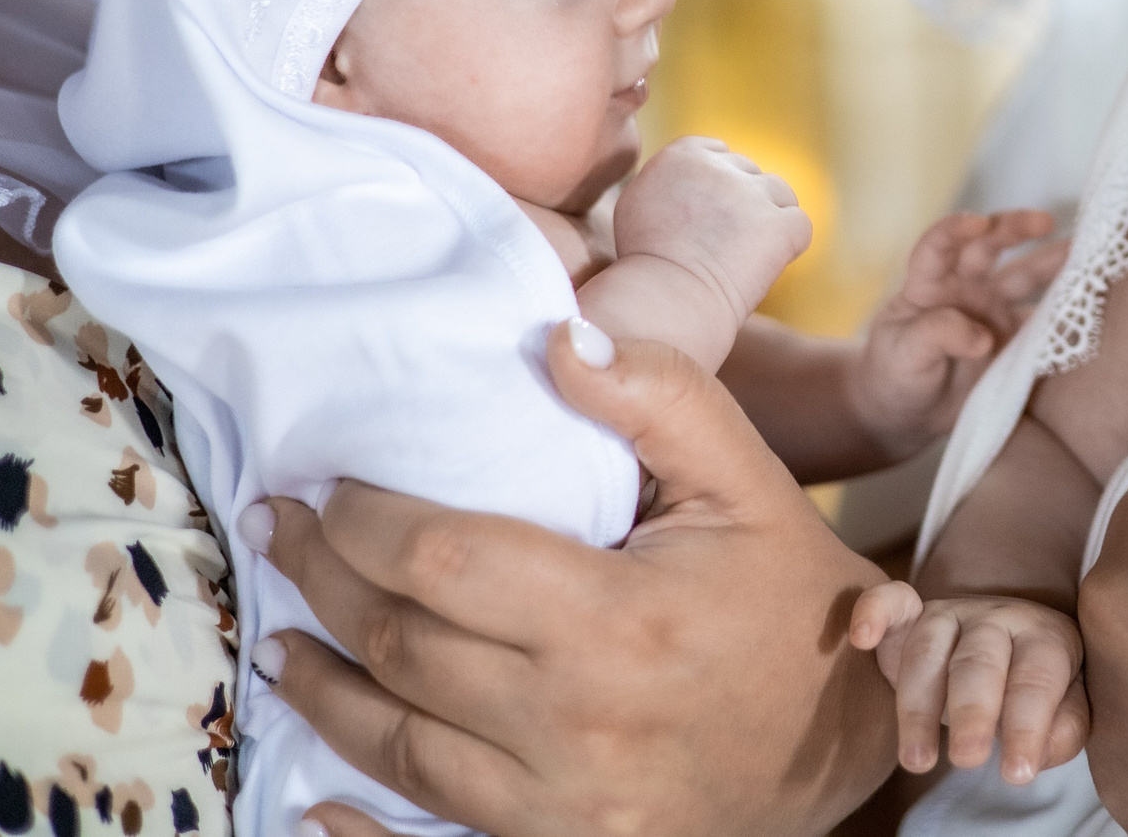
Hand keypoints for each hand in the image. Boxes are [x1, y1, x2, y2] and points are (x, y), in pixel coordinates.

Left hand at [255, 325, 895, 836]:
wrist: (847, 739)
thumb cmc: (789, 595)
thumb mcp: (746, 478)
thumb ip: (658, 398)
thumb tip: (557, 339)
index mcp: (620, 620)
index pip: (441, 562)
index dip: (365, 521)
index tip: (333, 484)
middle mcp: (580, 722)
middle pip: (401, 648)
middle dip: (322, 581)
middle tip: (283, 530)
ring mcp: (565, 806)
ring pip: (397, 747)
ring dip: (321, 687)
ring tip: (281, 636)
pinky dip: (358, 827)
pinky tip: (313, 794)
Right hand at [611, 137, 812, 321]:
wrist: (665, 298)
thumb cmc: (643, 266)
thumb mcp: (638, 206)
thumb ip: (666, 185)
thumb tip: (688, 188)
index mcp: (681, 155)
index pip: (717, 151)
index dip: (719, 180)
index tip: (710, 211)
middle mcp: (720, 167)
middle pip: (748, 172)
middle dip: (741, 202)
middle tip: (724, 243)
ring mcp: (753, 194)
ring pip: (779, 193)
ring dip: (769, 217)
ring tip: (748, 254)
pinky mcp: (780, 224)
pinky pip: (799, 226)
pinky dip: (789, 244)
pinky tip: (767, 265)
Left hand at [848, 209, 1064, 459]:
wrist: (907, 412)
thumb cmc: (894, 375)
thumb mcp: (903, 354)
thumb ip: (936, 335)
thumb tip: (983, 336)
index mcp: (928, 284)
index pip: (938, 246)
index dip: (956, 229)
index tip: (979, 222)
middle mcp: (963, 288)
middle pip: (989, 247)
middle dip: (1016, 228)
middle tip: (1046, 222)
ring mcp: (990, 310)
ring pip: (1023, 277)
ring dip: (1052, 262)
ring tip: (1087, 250)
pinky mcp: (1011, 337)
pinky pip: (1042, 321)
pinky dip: (1065, 312)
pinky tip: (1093, 302)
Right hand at [850, 580, 1088, 783]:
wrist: (1010, 643)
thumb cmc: (1035, 689)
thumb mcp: (1064, 707)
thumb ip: (1062, 729)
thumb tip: (1036, 754)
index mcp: (1045, 638)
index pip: (1037, 679)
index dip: (1026, 727)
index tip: (1016, 774)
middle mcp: (997, 619)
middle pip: (980, 661)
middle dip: (972, 711)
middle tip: (968, 760)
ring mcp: (951, 613)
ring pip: (928, 649)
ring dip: (918, 706)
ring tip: (917, 761)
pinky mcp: (912, 614)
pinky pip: (891, 601)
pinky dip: (873, 610)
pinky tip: (861, 636)